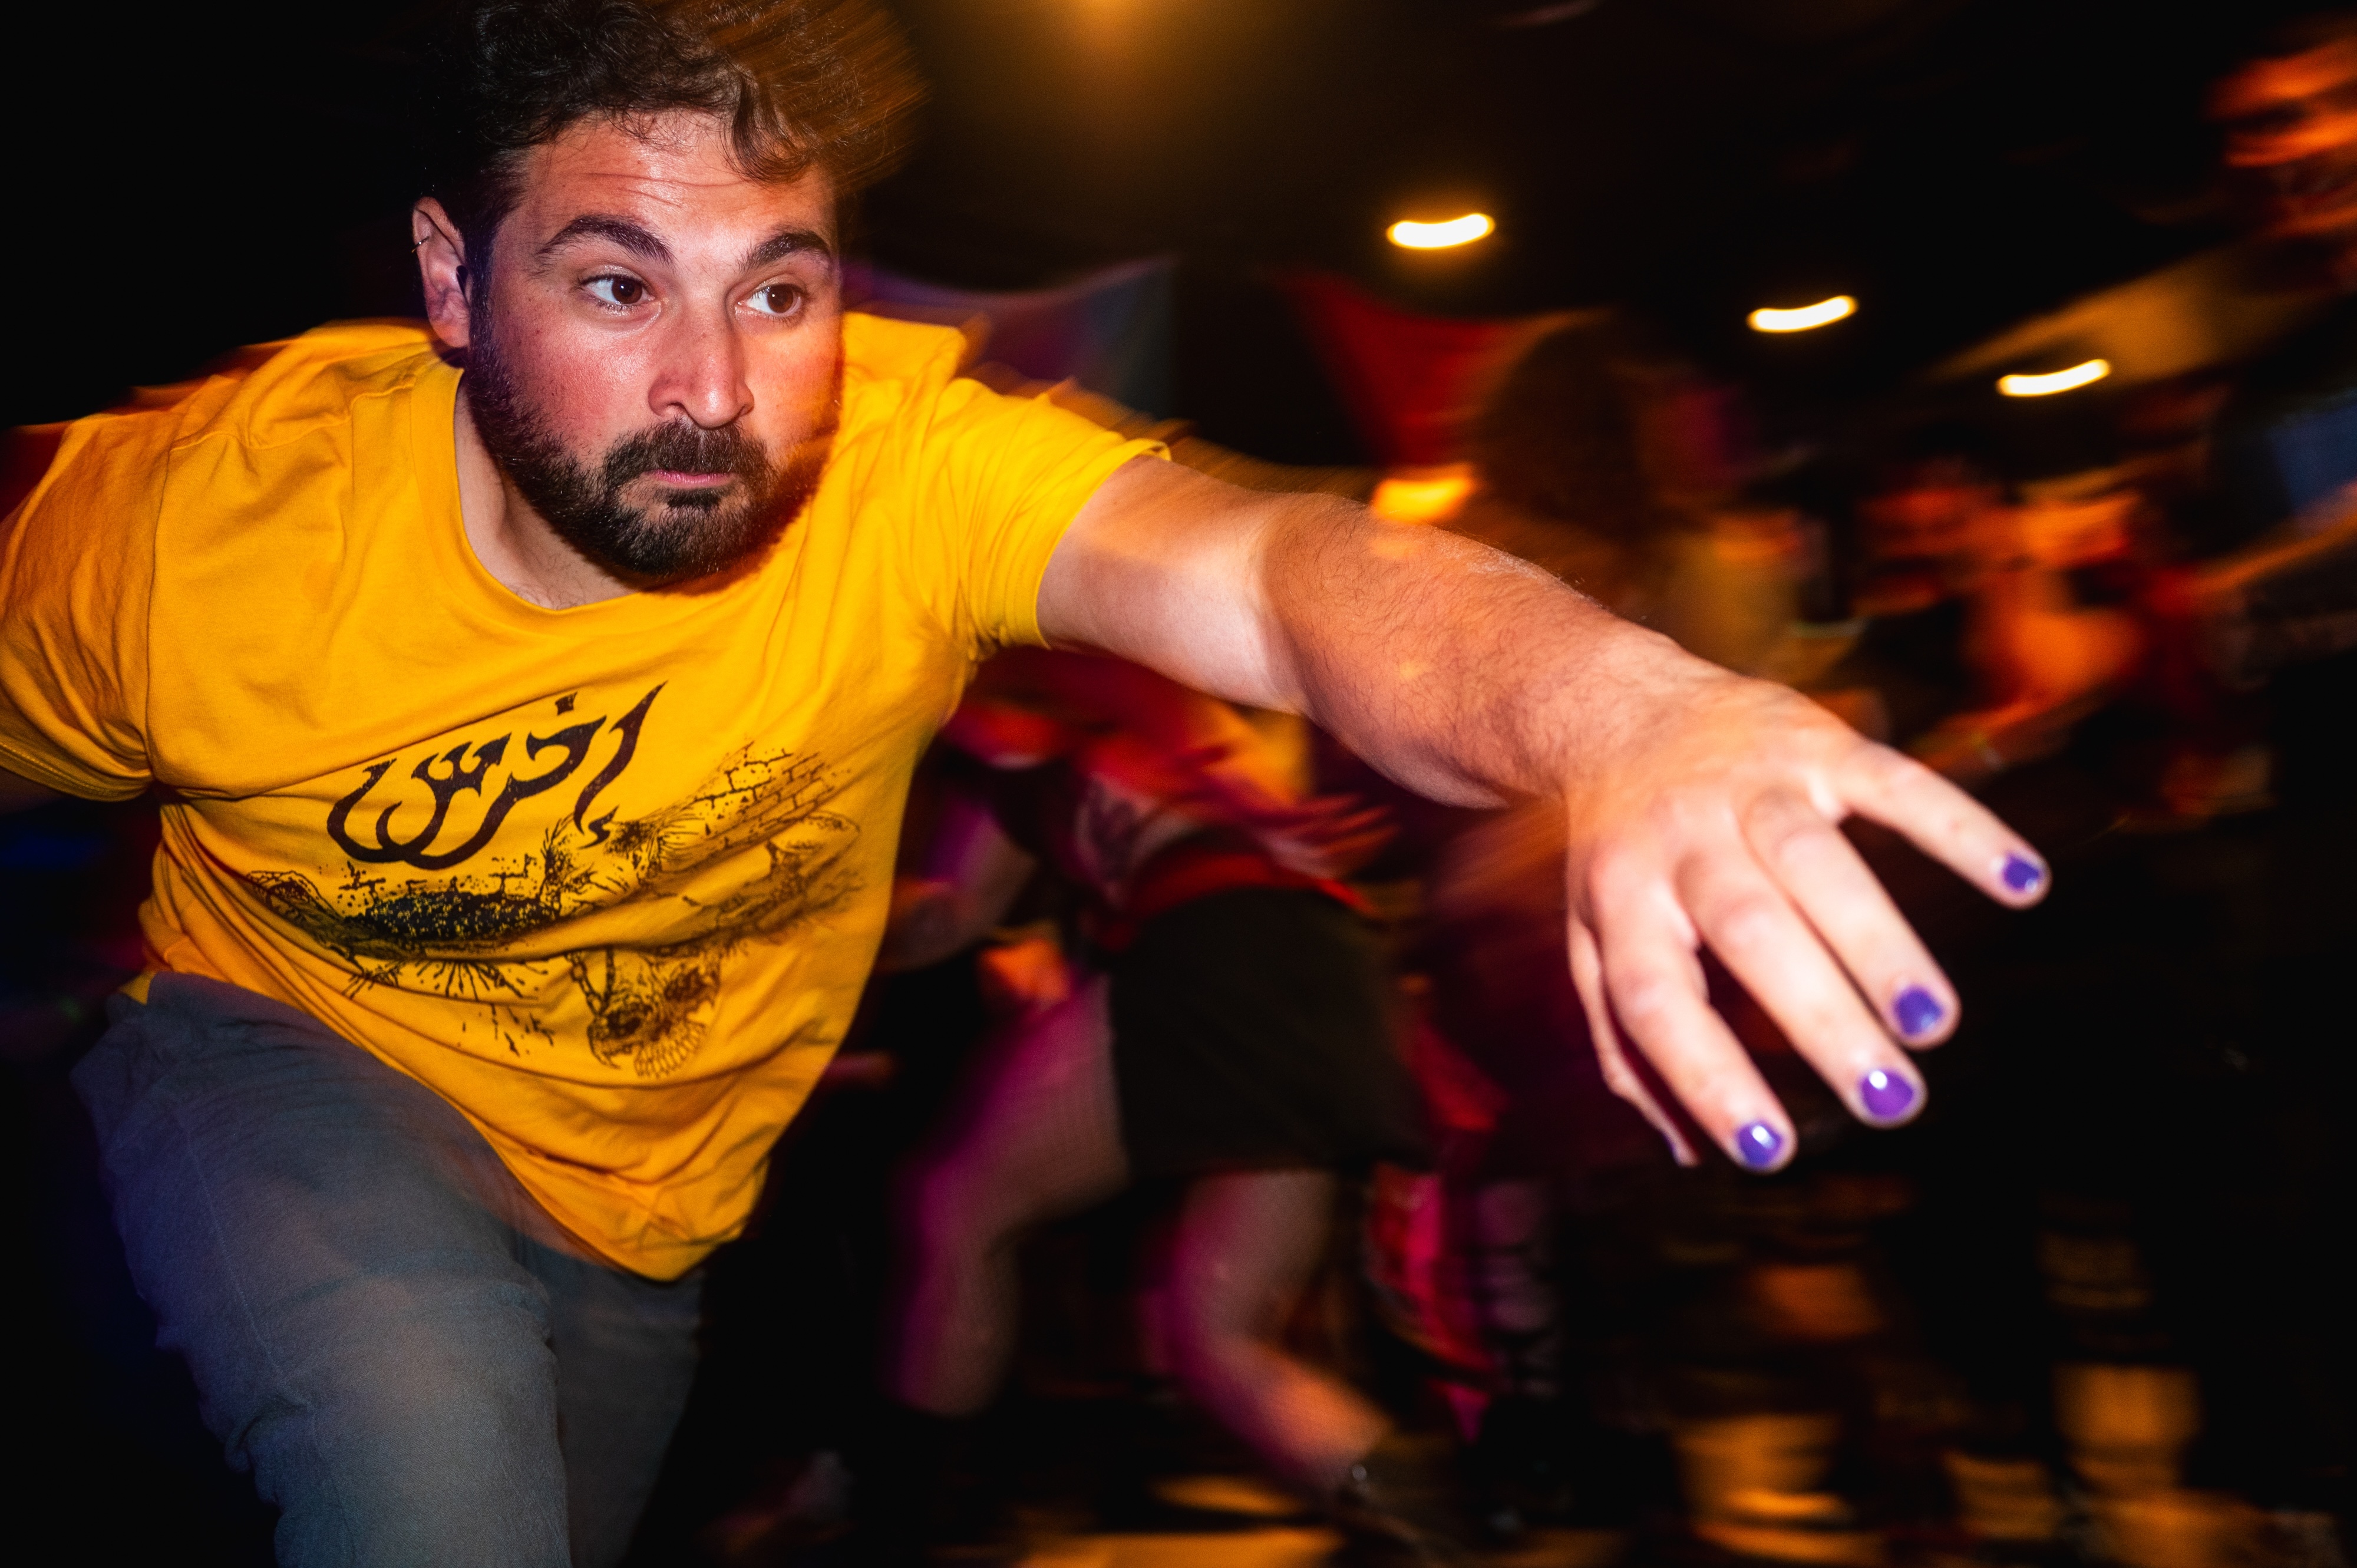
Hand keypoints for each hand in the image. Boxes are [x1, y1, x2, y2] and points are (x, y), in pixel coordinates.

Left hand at [1558, 656, 2045, 1169]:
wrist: (1617, 706)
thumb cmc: (1622, 856)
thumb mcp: (1598, 941)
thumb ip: (1631, 1045)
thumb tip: (1690, 1155)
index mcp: (1622, 899)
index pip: (1655, 997)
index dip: (1705, 1076)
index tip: (1767, 1151)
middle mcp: (1680, 839)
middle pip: (1748, 928)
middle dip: (1819, 1016)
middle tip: (1890, 1100)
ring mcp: (1748, 785)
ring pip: (1813, 860)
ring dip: (1877, 940)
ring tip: (1934, 1024)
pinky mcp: (1814, 741)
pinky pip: (1892, 780)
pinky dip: (1959, 828)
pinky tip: (2023, 884)